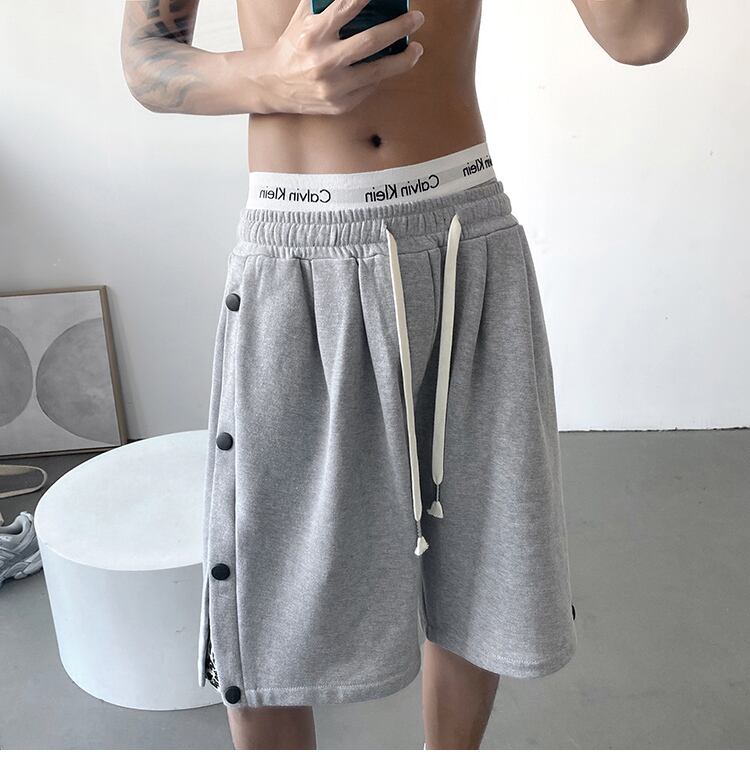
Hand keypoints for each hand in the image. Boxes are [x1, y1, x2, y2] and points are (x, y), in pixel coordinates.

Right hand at [260, 0, 424, 114]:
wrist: (273, 86)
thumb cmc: (293, 45)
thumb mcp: (302, 19)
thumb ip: (326, 3)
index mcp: (313, 35)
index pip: (345, 8)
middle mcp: (323, 62)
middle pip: (370, 42)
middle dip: (399, 28)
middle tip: (417, 18)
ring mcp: (333, 87)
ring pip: (378, 72)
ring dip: (403, 59)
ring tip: (416, 49)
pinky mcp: (340, 105)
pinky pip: (369, 87)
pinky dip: (380, 75)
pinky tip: (387, 66)